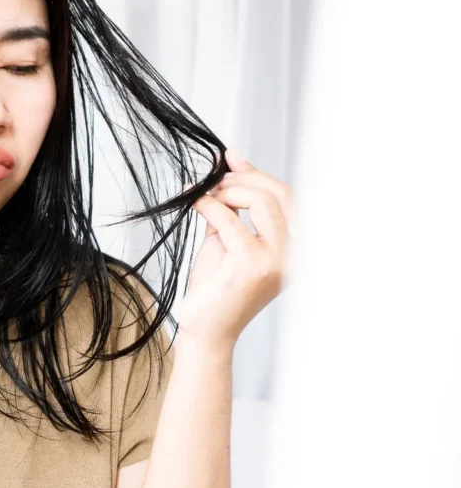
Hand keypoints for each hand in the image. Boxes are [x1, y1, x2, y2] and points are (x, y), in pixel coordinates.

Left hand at [177, 148, 293, 350]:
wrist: (204, 329)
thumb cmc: (216, 288)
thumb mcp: (226, 239)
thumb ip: (232, 208)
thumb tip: (229, 165)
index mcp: (293, 249)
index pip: (286, 198)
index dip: (258, 173)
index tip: (231, 157)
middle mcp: (293, 255)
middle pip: (278, 194)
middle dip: (242, 179)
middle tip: (212, 180)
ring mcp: (278, 262)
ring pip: (261, 202)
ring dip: (228, 191)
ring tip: (204, 195)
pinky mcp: (254, 267)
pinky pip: (231, 220)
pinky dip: (209, 205)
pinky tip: (194, 203)